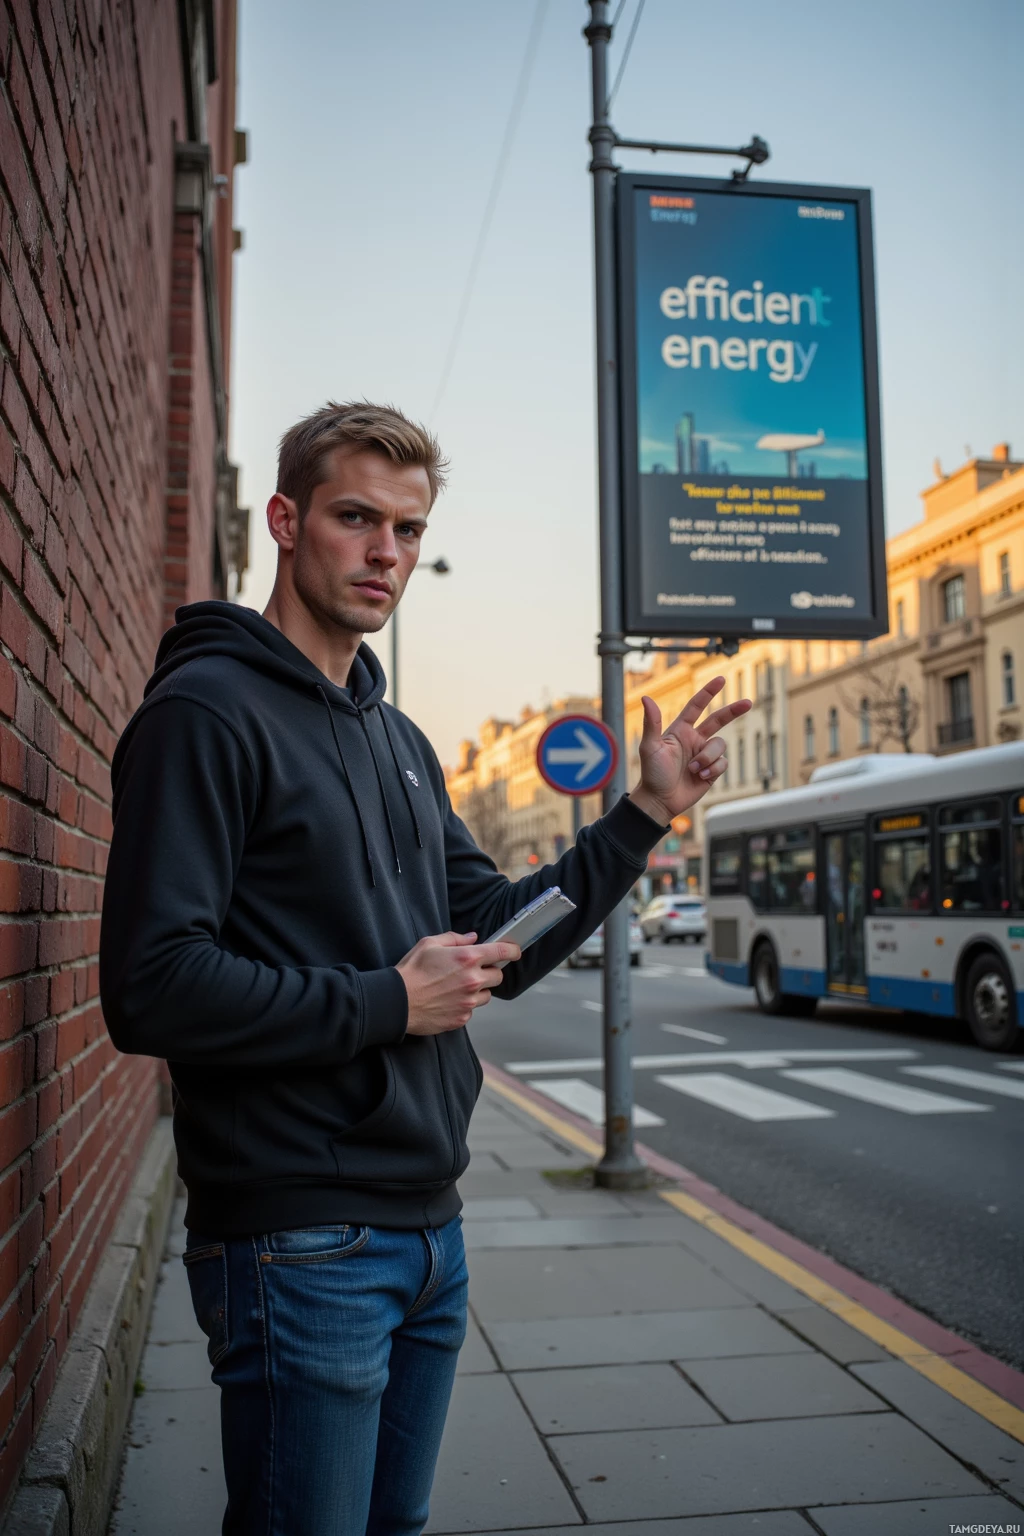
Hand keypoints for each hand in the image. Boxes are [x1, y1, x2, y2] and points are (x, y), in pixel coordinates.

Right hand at [396, 931, 521, 1036]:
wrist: (397, 1002)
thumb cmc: (411, 972)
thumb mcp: (429, 944)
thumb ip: (455, 939)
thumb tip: (472, 938)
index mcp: (468, 958)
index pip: (502, 952)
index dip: (512, 950)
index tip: (514, 951)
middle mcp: (473, 980)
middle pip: (498, 976)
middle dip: (489, 972)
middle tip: (472, 971)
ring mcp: (469, 1002)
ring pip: (487, 995)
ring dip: (478, 990)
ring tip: (456, 987)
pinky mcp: (462, 1018)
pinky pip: (472, 1010)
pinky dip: (465, 1005)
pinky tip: (448, 1000)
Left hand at [628, 677, 750, 825]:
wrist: (661, 800)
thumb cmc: (652, 773)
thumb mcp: (650, 747)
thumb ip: (651, 723)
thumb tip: (646, 698)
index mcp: (680, 730)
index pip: (696, 706)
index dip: (708, 692)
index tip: (721, 679)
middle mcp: (694, 739)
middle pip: (718, 719)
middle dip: (733, 711)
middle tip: (748, 702)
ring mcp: (704, 754)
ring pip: (720, 745)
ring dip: (708, 757)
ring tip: (693, 769)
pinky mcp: (712, 770)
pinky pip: (722, 763)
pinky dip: (712, 769)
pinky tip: (700, 777)